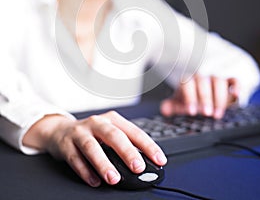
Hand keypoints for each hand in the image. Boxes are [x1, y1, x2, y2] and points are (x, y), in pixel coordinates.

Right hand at [23, 111, 166, 186]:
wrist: (60, 130)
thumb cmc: (92, 133)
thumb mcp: (109, 133)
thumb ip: (125, 144)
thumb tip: (145, 162)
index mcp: (112, 119)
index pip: (133, 131)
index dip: (148, 145)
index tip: (159, 159)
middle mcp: (97, 123)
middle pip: (113, 135)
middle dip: (127, 152)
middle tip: (138, 167)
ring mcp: (80, 132)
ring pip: (92, 146)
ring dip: (104, 163)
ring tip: (114, 178)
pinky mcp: (66, 144)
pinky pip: (75, 158)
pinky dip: (85, 171)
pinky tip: (94, 181)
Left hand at [160, 75, 238, 118]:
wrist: (204, 91)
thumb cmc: (191, 97)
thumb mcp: (180, 102)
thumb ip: (172, 106)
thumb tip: (164, 109)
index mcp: (188, 81)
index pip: (187, 83)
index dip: (189, 96)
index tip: (190, 111)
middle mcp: (202, 77)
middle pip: (203, 82)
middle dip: (205, 98)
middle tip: (206, 113)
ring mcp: (216, 79)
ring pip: (218, 81)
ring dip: (219, 97)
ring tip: (217, 114)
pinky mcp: (229, 83)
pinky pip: (234, 80)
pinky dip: (236, 86)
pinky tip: (236, 95)